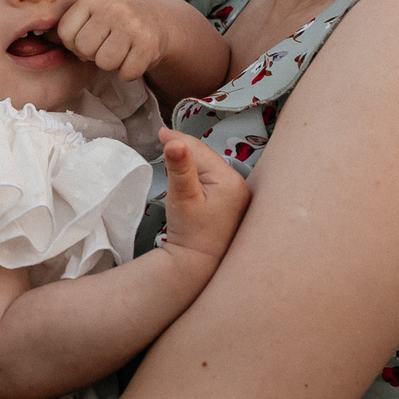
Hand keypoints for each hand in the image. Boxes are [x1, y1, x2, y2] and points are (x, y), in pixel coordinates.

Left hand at [58, 0, 173, 82]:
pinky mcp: (149, 43)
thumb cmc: (112, 22)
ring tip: (119, 50)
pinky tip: (133, 56)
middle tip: (106, 45)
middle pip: (84, 48)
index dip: (74, 44)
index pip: (65, 33)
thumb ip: (65, 28)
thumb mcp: (89, 15)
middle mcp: (113, 7)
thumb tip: (34, 39)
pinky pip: (126, 72)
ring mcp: (133, 24)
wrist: (153, 20)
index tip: (89, 38)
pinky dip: (128, 72)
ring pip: (105, 62)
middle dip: (93, 54)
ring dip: (111, 64)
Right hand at [155, 130, 248, 261]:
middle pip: (206, 157)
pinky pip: (212, 179)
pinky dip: (198, 172)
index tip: (160, 132)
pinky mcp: (231, 204)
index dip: (179, 140)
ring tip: (172, 151)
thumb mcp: (182, 197)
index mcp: (229, 180)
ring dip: (191, 159)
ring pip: (209, 167)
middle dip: (185, 148)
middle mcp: (239, 184)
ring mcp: (237, 195)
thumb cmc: (190, 232)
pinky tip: (187, 171)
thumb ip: (179, 168)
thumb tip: (174, 142)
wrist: (197, 266)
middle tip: (163, 138)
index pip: (200, 151)